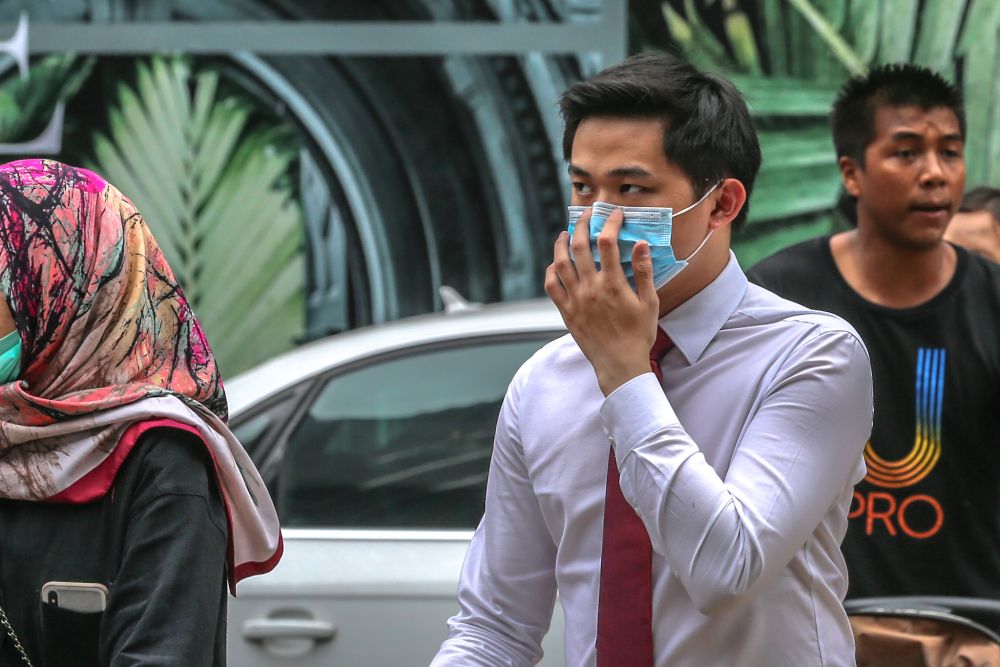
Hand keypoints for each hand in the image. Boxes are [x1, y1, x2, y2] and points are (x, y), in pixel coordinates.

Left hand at [544, 207, 659, 395]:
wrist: (619, 364)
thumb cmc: (638, 335)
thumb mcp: (649, 303)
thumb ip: (644, 272)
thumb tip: (641, 244)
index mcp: (613, 284)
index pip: (607, 243)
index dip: (609, 223)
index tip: (614, 215)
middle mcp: (590, 289)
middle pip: (579, 246)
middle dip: (581, 225)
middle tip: (586, 216)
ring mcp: (575, 300)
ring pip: (561, 263)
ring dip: (561, 244)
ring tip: (565, 233)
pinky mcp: (566, 311)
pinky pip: (551, 286)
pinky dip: (551, 271)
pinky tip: (555, 263)